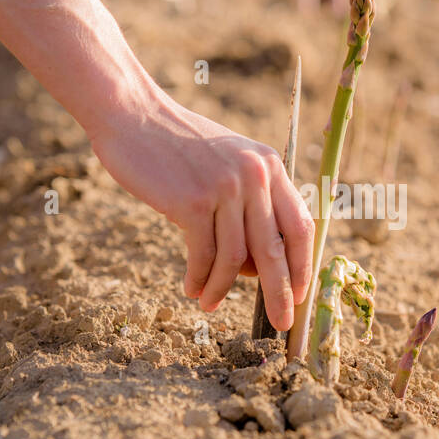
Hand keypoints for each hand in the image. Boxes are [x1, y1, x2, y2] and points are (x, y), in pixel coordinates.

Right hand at [90, 91, 313, 330]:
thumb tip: (260, 263)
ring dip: (223, 289)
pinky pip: (204, 255)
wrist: (134, 115)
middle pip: (275, 250)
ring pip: (236, 259)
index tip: (301, 293)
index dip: (303, 265)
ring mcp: (225, 189)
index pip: (300, 225)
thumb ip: (250, 199)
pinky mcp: (193, 202)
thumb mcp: (228, 160)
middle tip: (281, 322)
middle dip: (280, 292)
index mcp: (270, 166)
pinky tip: (192, 289)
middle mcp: (254, 176)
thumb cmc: (178, 145)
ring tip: (209, 303)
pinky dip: (199, 279)